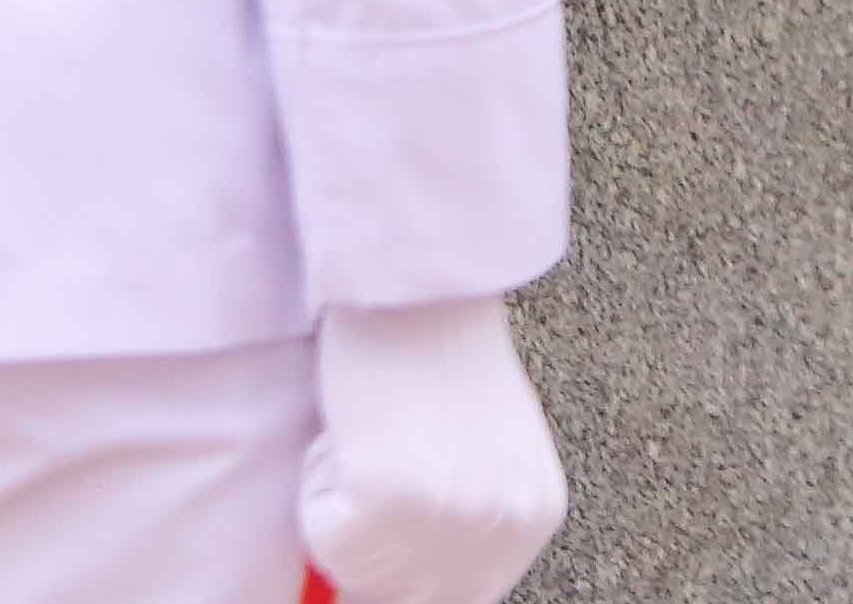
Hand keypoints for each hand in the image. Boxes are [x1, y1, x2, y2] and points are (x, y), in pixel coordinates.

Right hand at [298, 297, 567, 603]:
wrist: (419, 280)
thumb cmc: (438, 343)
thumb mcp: (482, 447)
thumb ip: (463, 519)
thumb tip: (408, 586)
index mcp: (535, 516)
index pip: (462, 600)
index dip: (401, 581)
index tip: (371, 550)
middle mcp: (502, 528)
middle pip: (401, 597)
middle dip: (367, 548)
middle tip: (363, 475)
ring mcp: (449, 518)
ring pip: (353, 566)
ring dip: (340, 508)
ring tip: (367, 432)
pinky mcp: (390, 495)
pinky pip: (322, 530)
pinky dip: (317, 480)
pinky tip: (352, 422)